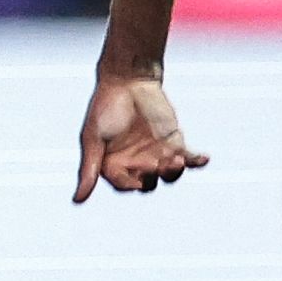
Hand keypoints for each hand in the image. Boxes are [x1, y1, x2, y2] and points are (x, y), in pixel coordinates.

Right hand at [73, 74, 207, 203]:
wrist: (128, 80)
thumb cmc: (105, 107)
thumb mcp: (92, 139)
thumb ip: (89, 170)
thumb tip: (77, 200)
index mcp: (113, 165)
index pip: (124, 184)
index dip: (131, 182)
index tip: (137, 173)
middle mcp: (135, 163)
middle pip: (149, 183)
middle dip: (154, 175)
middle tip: (157, 162)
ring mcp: (156, 153)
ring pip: (169, 175)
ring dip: (174, 171)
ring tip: (177, 160)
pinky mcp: (174, 142)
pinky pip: (188, 158)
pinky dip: (197, 161)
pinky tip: (204, 159)